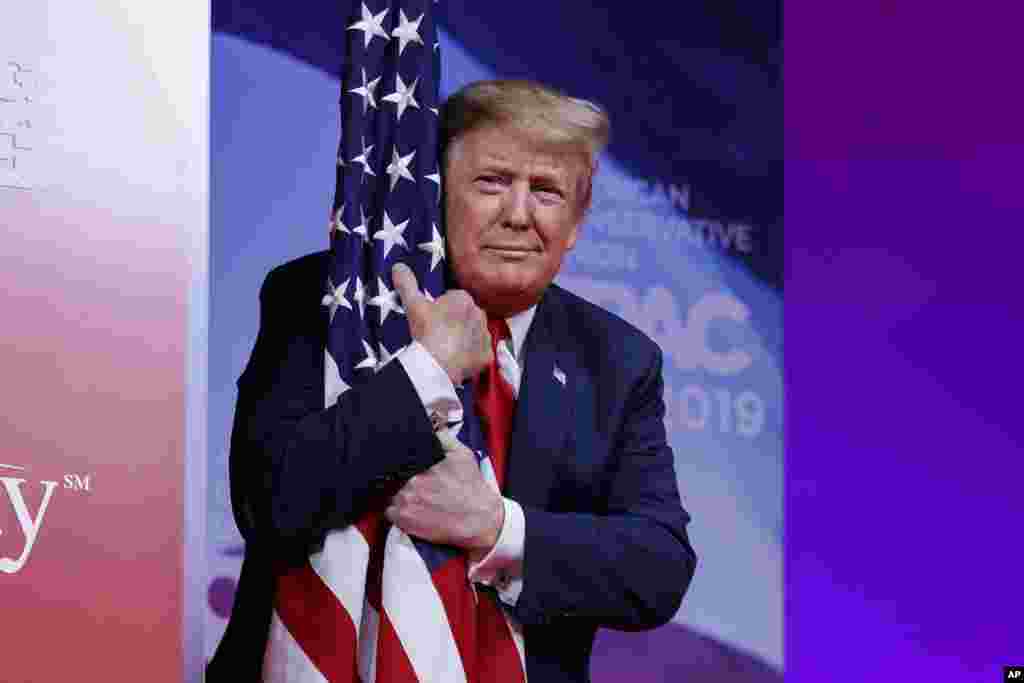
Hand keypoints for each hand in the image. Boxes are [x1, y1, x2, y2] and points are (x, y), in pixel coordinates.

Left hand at [385, 435, 503, 553]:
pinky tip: (412, 511)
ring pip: (391, 493)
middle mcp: (412, 482)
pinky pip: (390, 512)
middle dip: (403, 480)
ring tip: (417, 499)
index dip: (401, 464)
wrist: (479, 519)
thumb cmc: (471, 487)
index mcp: (422, 464)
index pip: (398, 460)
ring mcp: (406, 501)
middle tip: (420, 487)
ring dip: (399, 495)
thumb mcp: (463, 455)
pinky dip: (397, 512)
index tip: (408, 469)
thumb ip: (443, 438)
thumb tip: (430, 431)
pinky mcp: (404, 519)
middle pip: (394, 477)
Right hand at [391, 263, 491, 383]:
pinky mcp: (487, 355)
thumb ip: (406, 283)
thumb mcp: (413, 305)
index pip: (454, 298)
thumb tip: (398, 266)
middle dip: (455, 321)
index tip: (432, 317)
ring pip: (474, 333)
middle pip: (466, 315)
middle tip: (438, 332)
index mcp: (463, 299)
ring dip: (464, 337)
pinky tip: (457, 359)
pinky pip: (480, 353)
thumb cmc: (427, 332)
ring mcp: (485, 335)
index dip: (442, 307)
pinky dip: (472, 355)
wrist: (437, 364)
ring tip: (446, 347)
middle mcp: (479, 314)